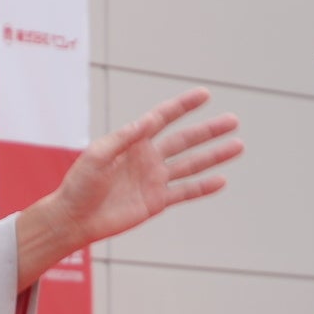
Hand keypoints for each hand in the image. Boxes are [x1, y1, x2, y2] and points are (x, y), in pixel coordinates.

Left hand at [16, 88, 242, 288]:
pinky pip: (185, 192)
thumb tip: (147, 122)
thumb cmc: (79, 184)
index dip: (183, 106)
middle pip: (184, 140)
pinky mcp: (156, 202)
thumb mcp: (97, 155)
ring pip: (191, 164)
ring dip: (214, 156)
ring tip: (238, 145)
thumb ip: (123, 138)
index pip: (163, 118)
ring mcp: (154, 180)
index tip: (205, 94)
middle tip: (233, 120)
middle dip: (209, 130)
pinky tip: (222, 180)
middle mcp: (147, 158)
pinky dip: (203, 188)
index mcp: (132, 141)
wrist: (75, 218)